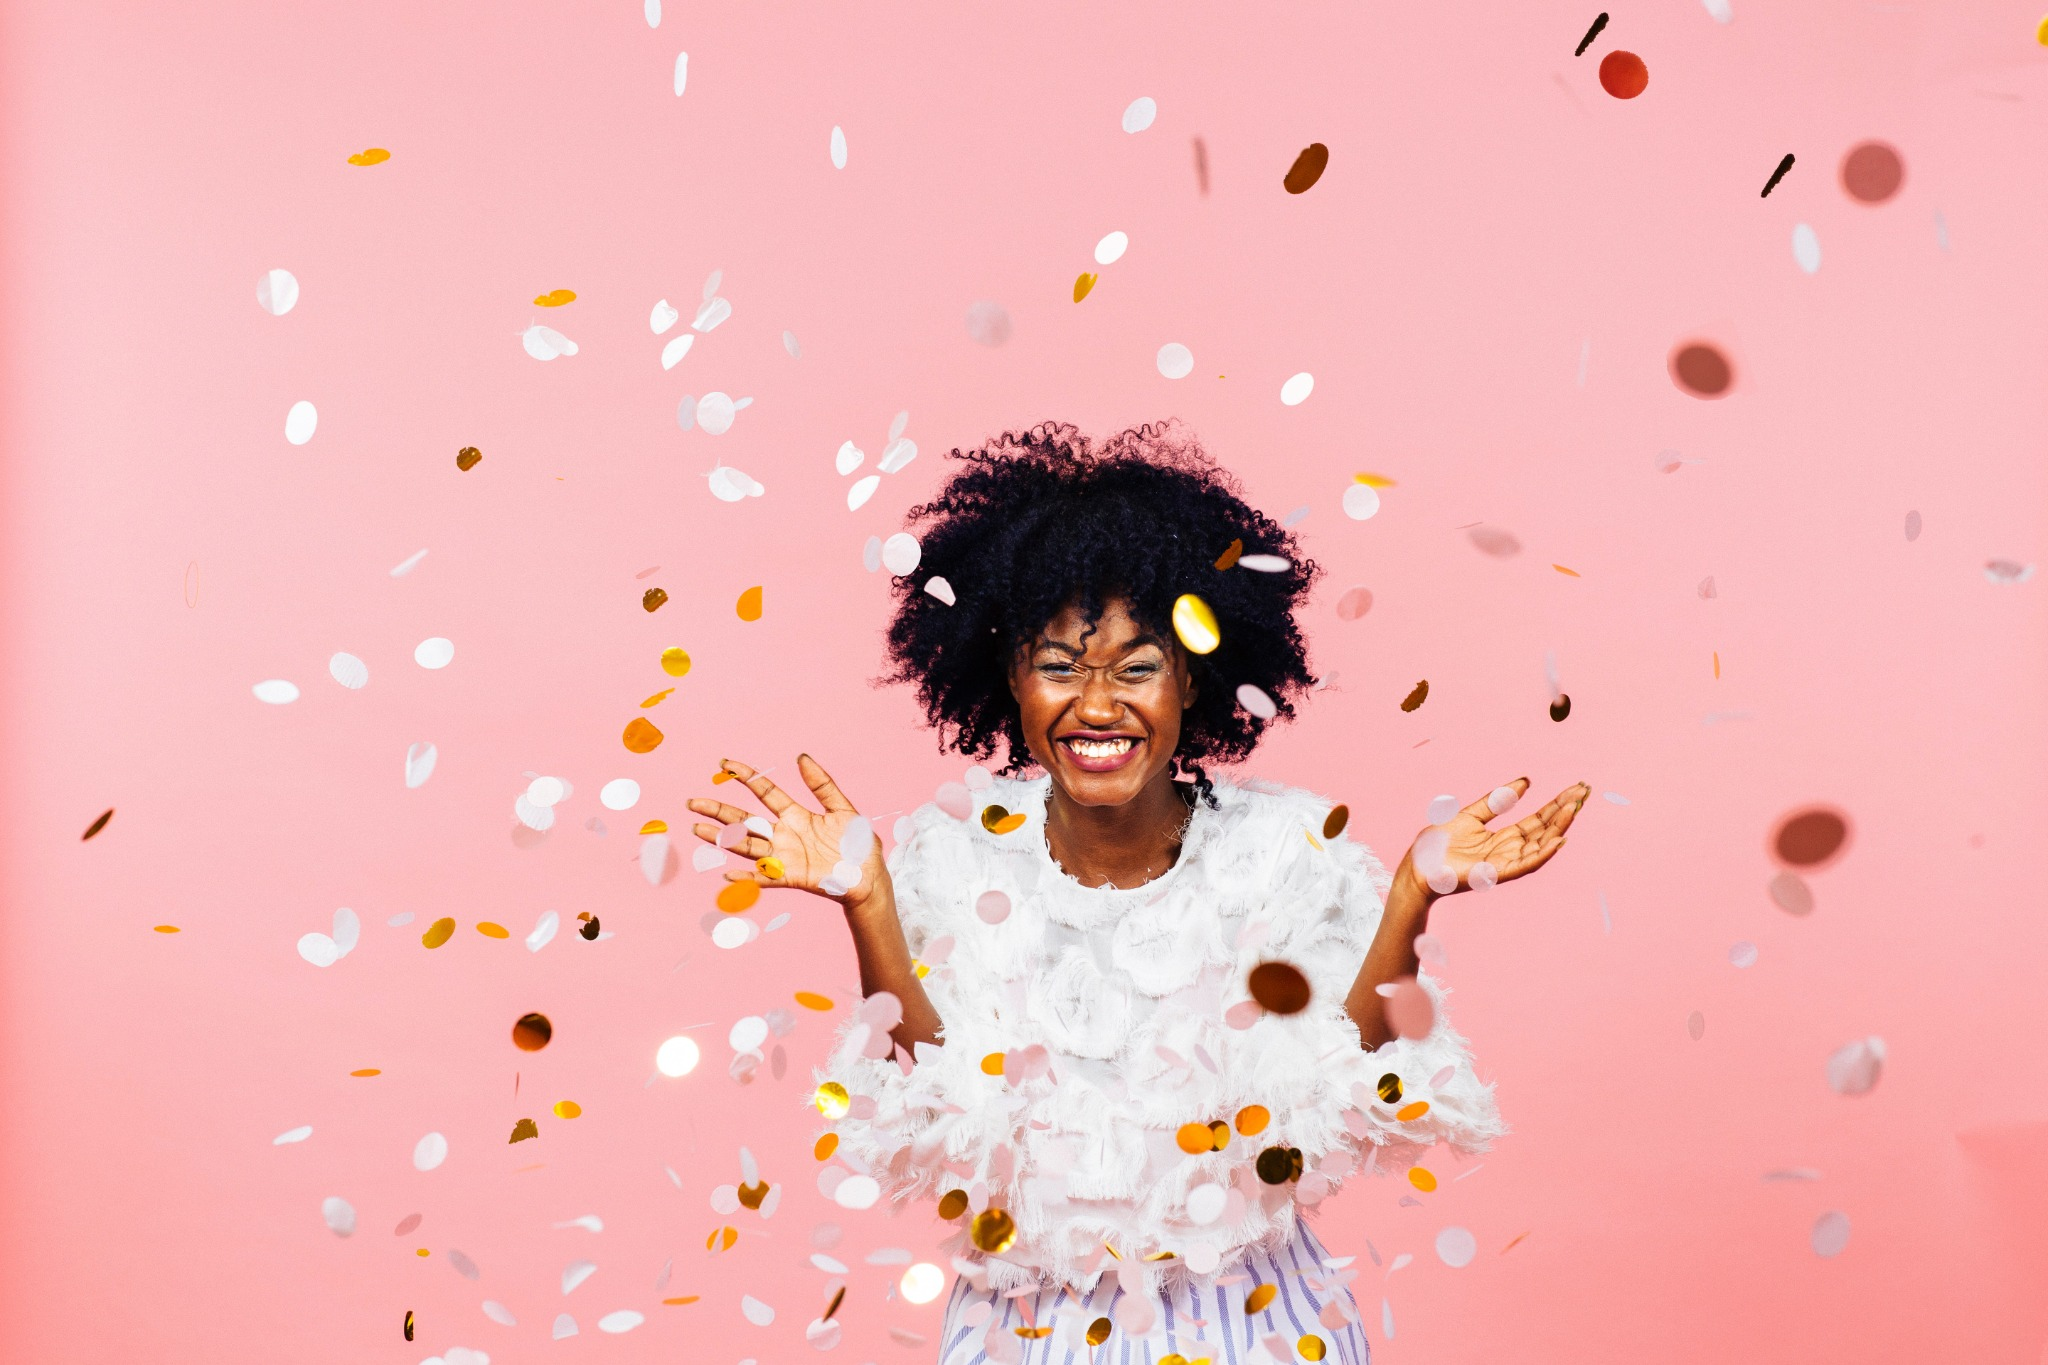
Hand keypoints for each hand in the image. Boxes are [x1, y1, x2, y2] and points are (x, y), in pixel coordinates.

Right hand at [686, 755, 885, 907]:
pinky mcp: (792, 877)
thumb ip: (822, 784)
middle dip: (719, 811)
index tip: (725, 764)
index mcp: (796, 815)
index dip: (746, 777)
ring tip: (699, 829)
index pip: (764, 792)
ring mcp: (785, 856)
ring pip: (747, 846)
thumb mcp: (842, 808)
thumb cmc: (857, 844)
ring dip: (723, 839)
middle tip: (693, 802)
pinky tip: (728, 873)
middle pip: (746, 820)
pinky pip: (765, 877)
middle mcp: (784, 835)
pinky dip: (748, 877)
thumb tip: (801, 757)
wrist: (870, 876)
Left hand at [1394, 778, 1588, 901]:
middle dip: (1565, 811)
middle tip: (1584, 792)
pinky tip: (1558, 839)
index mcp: (1505, 836)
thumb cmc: (1440, 843)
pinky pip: (1525, 863)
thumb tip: (1526, 782)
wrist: (1419, 864)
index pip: (1538, 818)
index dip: (1557, 804)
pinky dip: (1543, 852)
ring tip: (1574, 808)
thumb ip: (1497, 800)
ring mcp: (1505, 862)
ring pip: (1540, 844)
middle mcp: (1510, 849)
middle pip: (1544, 829)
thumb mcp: (1472, 814)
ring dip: (1558, 827)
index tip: (1576, 789)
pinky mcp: (1496, 873)